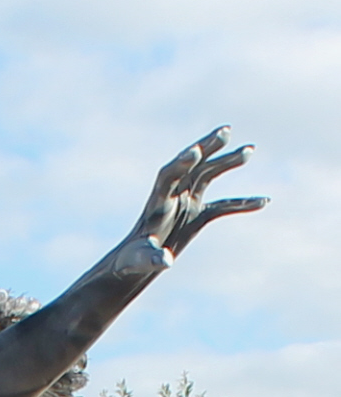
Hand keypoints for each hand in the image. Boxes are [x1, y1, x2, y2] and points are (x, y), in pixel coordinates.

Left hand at [129, 126, 265, 258]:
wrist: (136, 264)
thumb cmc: (132, 261)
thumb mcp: (139, 261)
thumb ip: (151, 258)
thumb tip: (165, 262)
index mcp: (156, 202)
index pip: (168, 175)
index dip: (180, 163)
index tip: (194, 152)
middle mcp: (173, 195)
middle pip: (191, 166)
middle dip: (207, 148)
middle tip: (225, 133)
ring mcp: (186, 201)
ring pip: (209, 175)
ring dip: (227, 162)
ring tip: (249, 150)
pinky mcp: (197, 214)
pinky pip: (223, 206)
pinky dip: (242, 204)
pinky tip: (264, 202)